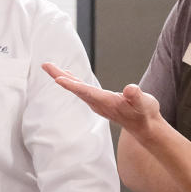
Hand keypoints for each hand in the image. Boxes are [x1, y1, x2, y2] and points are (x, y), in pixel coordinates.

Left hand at [42, 62, 163, 139]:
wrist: (144, 126)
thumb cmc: (144, 113)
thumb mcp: (144, 103)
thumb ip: (136, 96)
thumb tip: (130, 89)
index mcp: (106, 102)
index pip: (86, 92)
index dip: (72, 85)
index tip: (57, 79)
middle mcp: (98, 103)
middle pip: (75, 88)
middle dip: (59, 76)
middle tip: (45, 65)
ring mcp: (97, 103)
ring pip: (76, 88)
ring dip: (63, 77)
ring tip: (51, 67)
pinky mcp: (98, 101)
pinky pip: (81, 90)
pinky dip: (72, 81)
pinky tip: (67, 76)